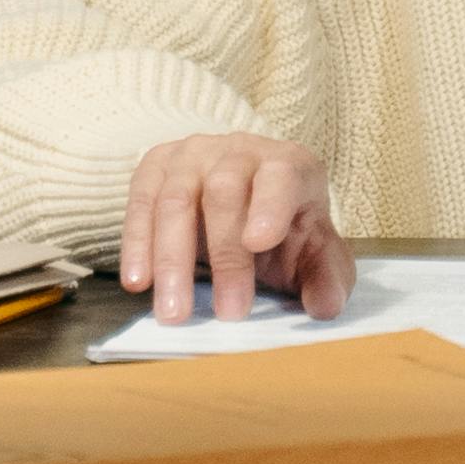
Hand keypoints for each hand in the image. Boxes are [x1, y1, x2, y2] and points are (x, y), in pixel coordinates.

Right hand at [120, 133, 348, 327]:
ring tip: (173, 313)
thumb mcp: (314, 250)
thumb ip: (327, 276)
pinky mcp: (156, 167)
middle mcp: (238, 150)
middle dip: (225, 254)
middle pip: (224, 191)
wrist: (243, 193)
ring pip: (175, 199)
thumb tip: (325, 307)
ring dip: (172, 260)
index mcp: (288, 165)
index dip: (269, 206)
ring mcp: (193, 155)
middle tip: (228, 312)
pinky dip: (137, 244)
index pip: (280, 176)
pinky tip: (138, 283)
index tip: (259, 243)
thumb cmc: (284, 226)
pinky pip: (140, 202)